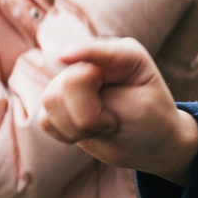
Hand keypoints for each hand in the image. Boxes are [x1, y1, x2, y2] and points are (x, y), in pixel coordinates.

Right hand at [40, 38, 197, 182]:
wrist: (150, 146)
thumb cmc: (151, 122)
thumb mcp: (138, 108)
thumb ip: (104, 95)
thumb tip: (64, 72)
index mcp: (121, 55)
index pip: (96, 51)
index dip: (81, 51)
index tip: (65, 57)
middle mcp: (92, 62)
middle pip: (68, 84)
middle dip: (89, 116)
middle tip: (113, 123)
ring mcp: (71, 81)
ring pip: (50, 101)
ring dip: (77, 127)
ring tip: (102, 127)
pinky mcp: (58, 104)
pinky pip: (45, 120)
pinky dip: (66, 134)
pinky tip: (88, 133)